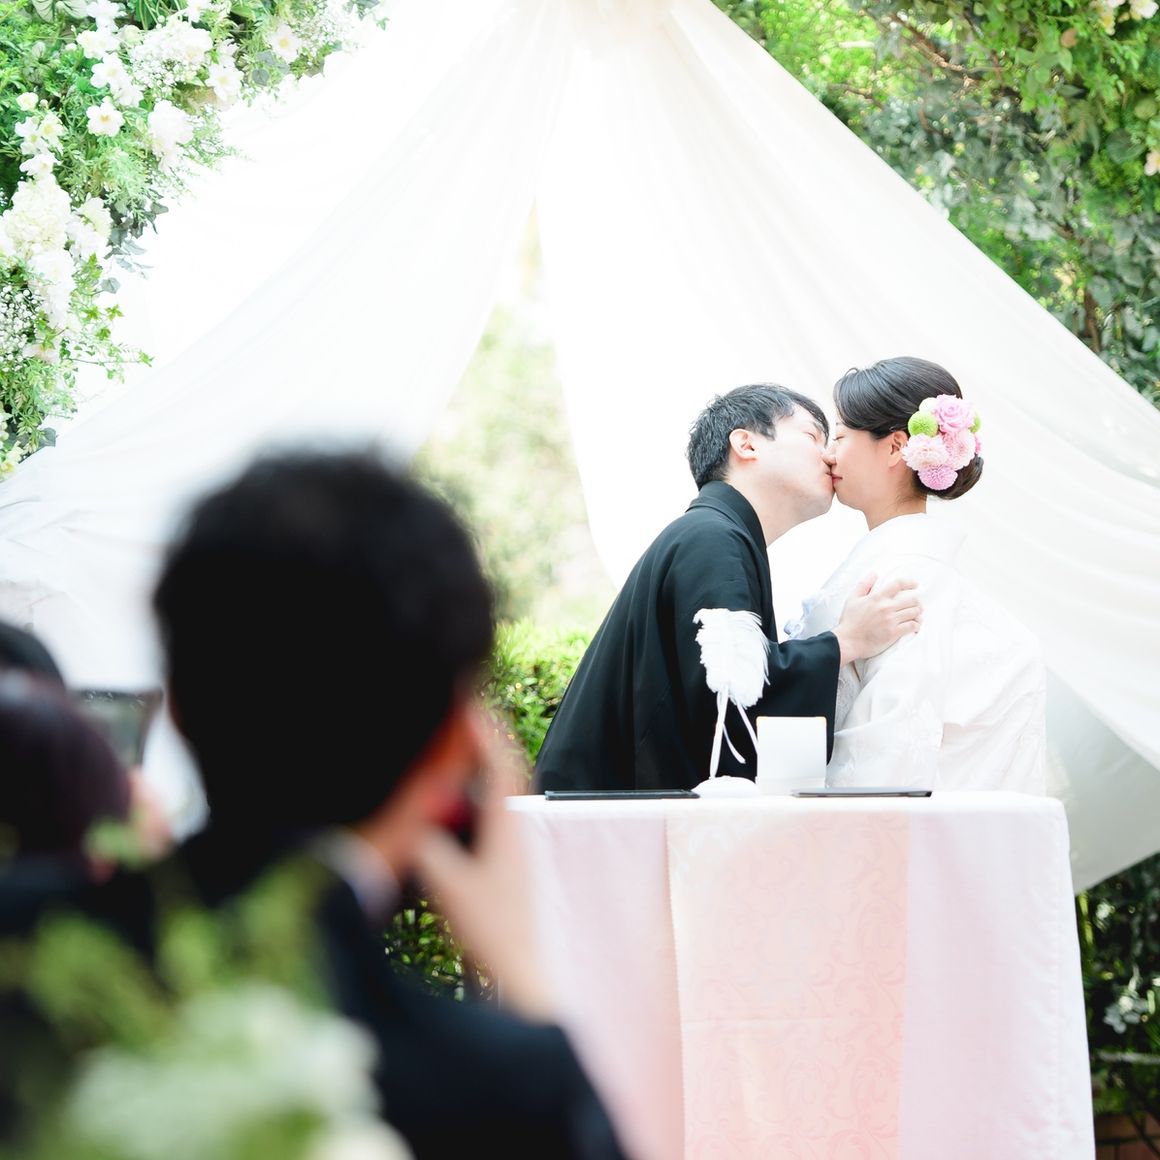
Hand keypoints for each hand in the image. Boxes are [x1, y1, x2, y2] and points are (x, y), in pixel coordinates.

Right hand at [412, 707, 554, 1021]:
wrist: (520, 978)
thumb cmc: (493, 934)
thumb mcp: (450, 889)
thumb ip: (426, 848)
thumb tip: (403, 815)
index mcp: (508, 827)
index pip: (501, 761)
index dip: (484, 728)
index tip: (465, 699)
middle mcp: (514, 831)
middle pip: (504, 770)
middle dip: (482, 739)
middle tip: (458, 715)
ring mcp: (511, 849)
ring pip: (497, 793)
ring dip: (478, 767)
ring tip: (451, 750)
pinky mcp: (502, 866)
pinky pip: (489, 816)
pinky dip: (471, 798)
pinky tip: (449, 808)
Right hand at [833, 573, 921, 664]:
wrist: (848, 641)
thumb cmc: (849, 621)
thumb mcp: (852, 599)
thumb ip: (864, 584)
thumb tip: (874, 574)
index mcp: (877, 598)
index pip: (898, 584)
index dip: (909, 582)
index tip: (915, 584)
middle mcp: (886, 607)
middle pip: (911, 599)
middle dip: (916, 601)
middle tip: (916, 604)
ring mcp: (891, 620)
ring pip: (914, 612)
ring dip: (918, 613)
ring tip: (917, 614)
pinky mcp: (894, 633)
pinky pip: (912, 626)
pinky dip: (916, 625)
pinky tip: (915, 625)